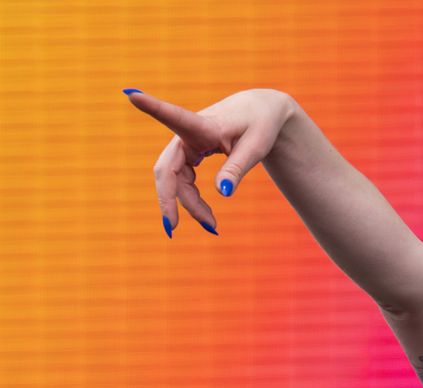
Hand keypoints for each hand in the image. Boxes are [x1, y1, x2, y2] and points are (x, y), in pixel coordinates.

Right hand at [124, 88, 295, 236]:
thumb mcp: (255, 147)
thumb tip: (222, 193)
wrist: (260, 112)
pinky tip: (206, 217)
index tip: (132, 95)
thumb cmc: (260, 125)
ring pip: (176, 179)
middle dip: (168, 197)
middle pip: (167, 168)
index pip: (174, 116)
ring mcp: (185, 145)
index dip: (152, 107)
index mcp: (203, 124)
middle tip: (172, 226)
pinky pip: (183, 181)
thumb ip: (236, 168)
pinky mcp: (189, 154)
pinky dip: (192, 200)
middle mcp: (186, 134)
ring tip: (212, 225)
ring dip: (189, 203)